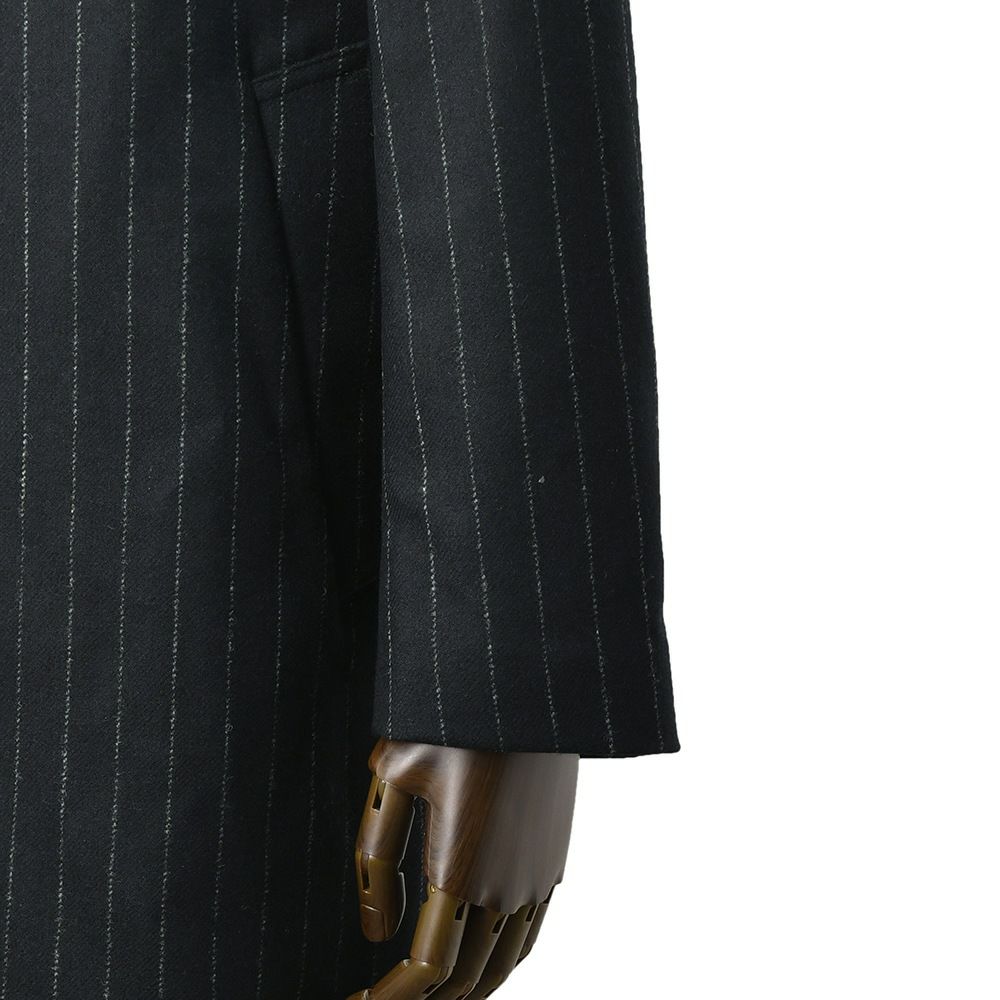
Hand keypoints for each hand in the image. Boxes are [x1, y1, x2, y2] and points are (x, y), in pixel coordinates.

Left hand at [348, 738, 578, 998]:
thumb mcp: (392, 776)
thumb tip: (375, 931)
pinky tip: (474, 956)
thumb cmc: (448, 723)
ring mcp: (537, 876)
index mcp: (461, 869)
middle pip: (465, 979)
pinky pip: (529, 935)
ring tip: (425, 992)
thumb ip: (376, 859)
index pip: (427, 969)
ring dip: (463, 990)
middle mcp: (506, 886)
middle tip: (382, 999)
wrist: (522, 687)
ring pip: (502, 965)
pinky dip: (500, 962)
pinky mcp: (553, 860)